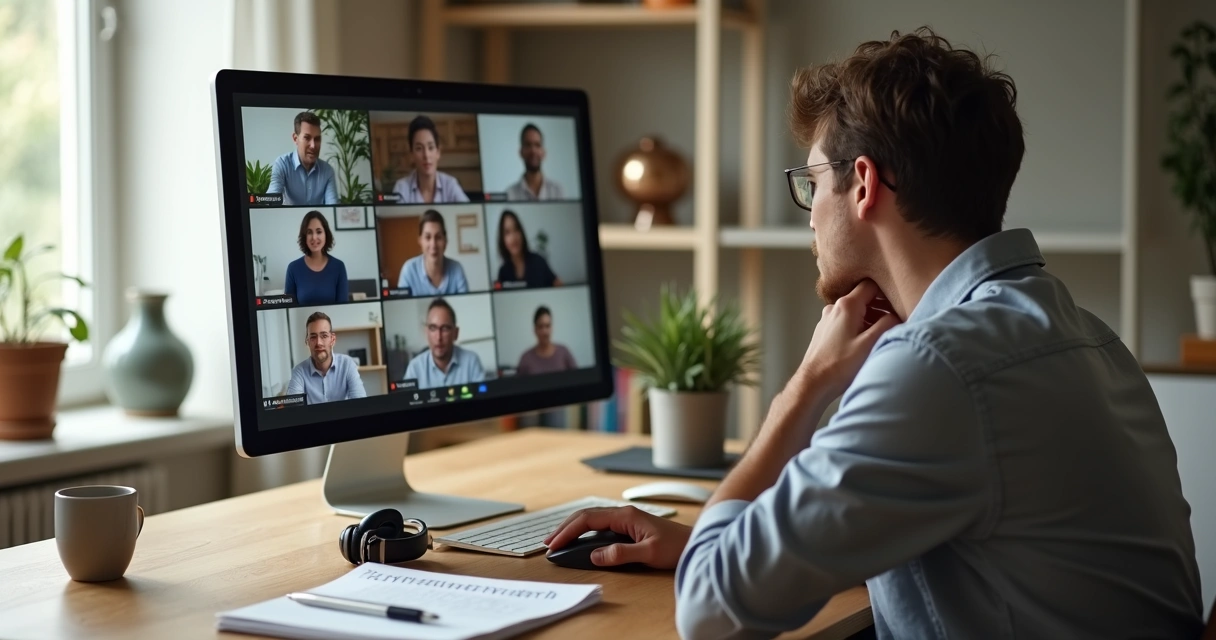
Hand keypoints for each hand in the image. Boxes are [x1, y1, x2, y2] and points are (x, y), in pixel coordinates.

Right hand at [542, 506, 691, 568]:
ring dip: (573, 529)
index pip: (588, 519)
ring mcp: (625, 520)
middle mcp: (623, 514)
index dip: (568, 531)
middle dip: (565, 528)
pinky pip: (600, 527)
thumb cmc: (677, 545)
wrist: (696, 543)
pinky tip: (580, 541)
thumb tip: (596, 556)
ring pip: (592, 520)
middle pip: (586, 516)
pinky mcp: (628, 527)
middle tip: (548, 543)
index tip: (555, 544)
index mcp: (625, 515)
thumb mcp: (649, 553)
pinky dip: (585, 532)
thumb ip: (622, 554)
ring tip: (558, 541)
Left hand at [799, 279, 900, 398]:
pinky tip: (865, 342)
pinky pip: (846, 321)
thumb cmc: (840, 365)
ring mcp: (828, 319)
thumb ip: (888, 324)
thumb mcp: (870, 344)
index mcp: (847, 305)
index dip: (887, 293)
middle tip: (895, 321)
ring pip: (855, 310)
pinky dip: (859, 326)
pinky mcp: (825, 331)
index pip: (871, 285)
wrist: (813, 383)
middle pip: (863, 297)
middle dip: (880, 307)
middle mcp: (835, 308)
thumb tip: (898, 315)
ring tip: (882, 334)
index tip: (898, 305)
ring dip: (871, 318)